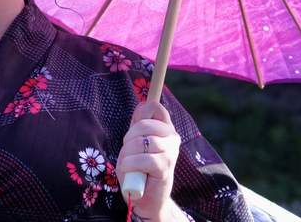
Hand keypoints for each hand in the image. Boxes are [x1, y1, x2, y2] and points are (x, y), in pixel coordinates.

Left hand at [116, 100, 179, 220]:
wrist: (144, 197)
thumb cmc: (138, 168)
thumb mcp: (134, 142)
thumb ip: (139, 125)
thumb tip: (142, 104)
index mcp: (166, 129)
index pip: (155, 107)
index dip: (140, 113)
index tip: (133, 127)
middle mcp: (172, 138)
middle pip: (145, 124)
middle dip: (129, 137)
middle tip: (128, 151)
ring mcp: (171, 153)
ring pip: (143, 142)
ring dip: (128, 153)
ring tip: (129, 163)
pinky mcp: (165, 168)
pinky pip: (143, 159)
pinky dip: (130, 164)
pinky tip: (130, 171)